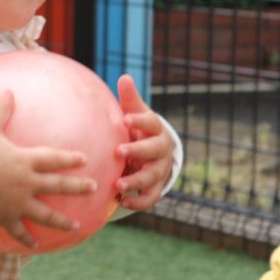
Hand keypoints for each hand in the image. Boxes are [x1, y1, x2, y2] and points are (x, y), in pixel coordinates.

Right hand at [0, 91, 96, 248]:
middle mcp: (25, 183)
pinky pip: (19, 231)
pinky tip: (37, 246)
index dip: (70, 159)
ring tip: (77, 226)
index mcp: (24, 161)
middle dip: (77, 187)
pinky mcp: (5, 217)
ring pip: (45, 214)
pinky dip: (27, 239)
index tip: (85, 160)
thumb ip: (0, 110)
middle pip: (57, 185)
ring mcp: (16, 203)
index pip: (53, 159)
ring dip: (62, 222)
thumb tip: (8, 90)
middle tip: (94, 187)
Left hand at [114, 75, 174, 211]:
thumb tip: (124, 77)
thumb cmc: (139, 129)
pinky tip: (121, 201)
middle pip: (153, 150)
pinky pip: (150, 198)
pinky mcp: (156, 187)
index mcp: (156, 129)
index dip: (140, 121)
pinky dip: (138, 202)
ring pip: (152, 177)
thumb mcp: (135, 113)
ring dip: (136, 181)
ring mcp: (160, 170)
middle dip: (137, 151)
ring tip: (118, 184)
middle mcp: (161, 150)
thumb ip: (130, 99)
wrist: (153, 152)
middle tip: (118, 152)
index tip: (125, 119)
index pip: (151, 123)